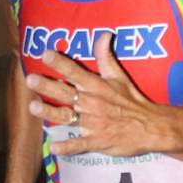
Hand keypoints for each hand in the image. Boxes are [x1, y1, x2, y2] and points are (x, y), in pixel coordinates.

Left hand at [25, 35, 161, 158]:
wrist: (151, 127)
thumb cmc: (132, 101)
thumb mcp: (119, 77)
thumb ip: (106, 57)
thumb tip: (104, 34)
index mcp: (97, 87)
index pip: (76, 72)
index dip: (60, 63)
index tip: (46, 53)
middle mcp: (92, 103)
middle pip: (66, 93)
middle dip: (48, 86)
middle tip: (30, 79)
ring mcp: (93, 123)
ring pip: (67, 117)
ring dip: (50, 112)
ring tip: (33, 107)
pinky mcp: (97, 141)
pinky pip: (79, 145)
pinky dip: (67, 147)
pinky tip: (52, 148)